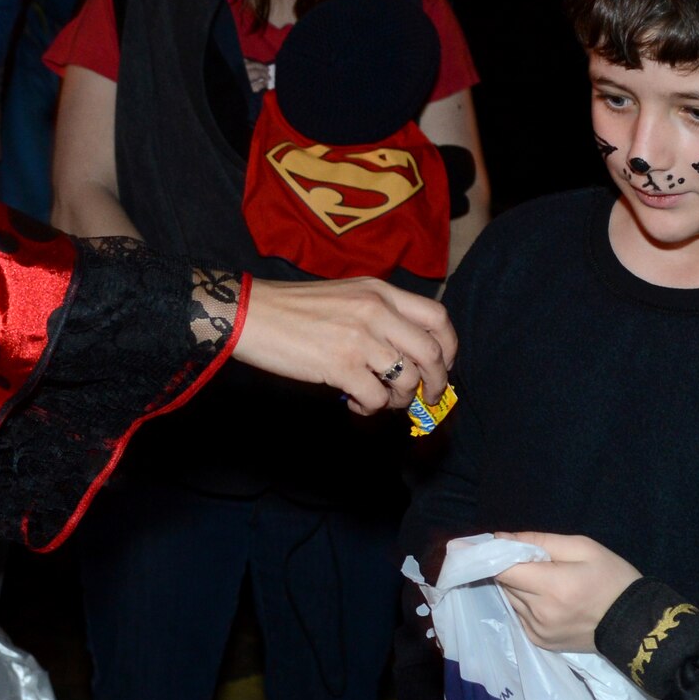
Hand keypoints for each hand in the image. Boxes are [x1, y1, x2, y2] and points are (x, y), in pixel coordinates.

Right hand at [232, 277, 456, 413]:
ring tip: (379, 399)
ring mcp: (360, 338)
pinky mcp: (340, 365)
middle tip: (425, 398)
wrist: (250, 314)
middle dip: (435, 383)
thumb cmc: (292, 308)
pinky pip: (376, 398)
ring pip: (407, 380)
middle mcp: (376, 311)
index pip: (437, 317)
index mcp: (380, 291)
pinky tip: (354, 401)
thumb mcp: (345, 295)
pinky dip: (371, 408)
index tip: (442, 366)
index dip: (448, 347)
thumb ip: (378, 314)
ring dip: (399, 399)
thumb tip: (405, 354)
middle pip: (432, 353)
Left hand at [492, 532, 641, 651]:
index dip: (493, 556)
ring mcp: (538, 631)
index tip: (489, 546)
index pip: (503, 571)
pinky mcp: (541, 642)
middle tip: (536, 561)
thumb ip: (539, 541)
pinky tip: (549, 599)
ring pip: (511, 599)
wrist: (635, 623)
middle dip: (513, 569)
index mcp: (551, 587)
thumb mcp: (582, 547)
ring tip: (545, 580)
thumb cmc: (612, 578)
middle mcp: (539, 613)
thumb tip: (501, 538)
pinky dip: (527, 604)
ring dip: (520, 587)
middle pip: (506, 584)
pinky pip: (521, 615)